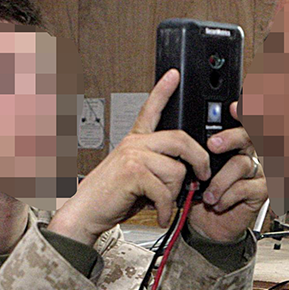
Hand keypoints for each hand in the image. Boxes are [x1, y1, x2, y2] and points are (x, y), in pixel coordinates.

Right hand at [48, 69, 209, 245]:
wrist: (86, 212)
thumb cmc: (111, 197)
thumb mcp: (138, 177)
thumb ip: (160, 168)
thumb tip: (189, 174)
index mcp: (135, 141)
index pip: (150, 109)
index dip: (162, 90)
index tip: (173, 74)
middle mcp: (134, 144)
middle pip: (180, 140)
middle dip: (199, 160)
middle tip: (202, 175)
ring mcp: (133, 156)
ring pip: (176, 171)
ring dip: (174, 194)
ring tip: (160, 202)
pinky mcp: (133, 173)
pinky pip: (165, 191)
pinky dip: (166, 208)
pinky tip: (160, 214)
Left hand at [188, 102, 267, 242]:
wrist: (204, 225)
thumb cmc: (199, 194)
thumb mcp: (191, 169)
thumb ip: (192, 149)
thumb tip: (181, 133)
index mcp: (232, 141)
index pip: (244, 119)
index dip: (244, 111)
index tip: (233, 107)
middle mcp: (247, 152)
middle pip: (249, 135)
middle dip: (231, 137)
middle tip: (212, 145)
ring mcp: (256, 171)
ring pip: (242, 163)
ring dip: (220, 180)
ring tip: (207, 194)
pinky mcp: (261, 190)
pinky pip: (246, 187)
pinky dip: (228, 195)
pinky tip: (218, 203)